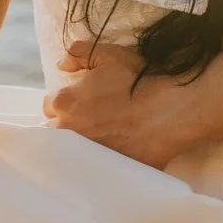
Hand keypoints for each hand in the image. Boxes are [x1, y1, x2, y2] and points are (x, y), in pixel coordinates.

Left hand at [44, 40, 198, 168]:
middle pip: (58, 131)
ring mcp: (88, 153)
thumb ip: (79, 54)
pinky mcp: (108, 169)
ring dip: (85, 144)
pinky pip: (98, 168)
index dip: (66, 102)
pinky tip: (119, 150)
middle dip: (70, 125)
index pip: (50, 106)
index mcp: (65, 104)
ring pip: (76, 151)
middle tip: (95, 118)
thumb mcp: (109, 54)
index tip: (81, 101)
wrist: (172, 108)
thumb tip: (63, 63)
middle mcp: (71, 132)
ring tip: (108, 134)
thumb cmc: (140, 80)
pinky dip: (104, 160)